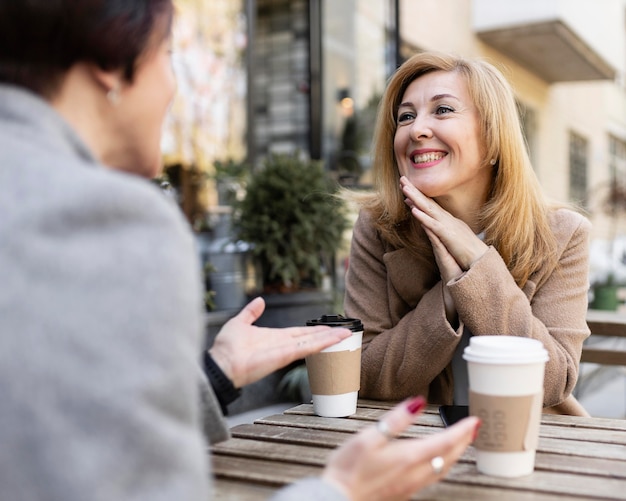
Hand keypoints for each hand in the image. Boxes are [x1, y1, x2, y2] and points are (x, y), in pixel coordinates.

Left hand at [209, 297, 350, 387]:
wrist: (220, 363)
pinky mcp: (286, 355)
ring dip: (331, 338)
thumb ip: (251, 312)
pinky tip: (336, 338)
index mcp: (274, 338)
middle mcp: (283, 345)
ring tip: (347, 333)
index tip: (328, 327)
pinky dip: (323, 342)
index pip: (300, 333)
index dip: (314, 329)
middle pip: (310, 338)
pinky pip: (308, 347)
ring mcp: (286, 350)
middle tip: (345, 330)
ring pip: (313, 342)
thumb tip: (259, 301)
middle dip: (327, 334)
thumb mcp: (240, 323)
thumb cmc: (226, 348)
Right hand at [321, 397, 479, 500]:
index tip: (473, 420)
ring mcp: (410, 485)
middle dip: (463, 442)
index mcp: (408, 457)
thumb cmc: (349, 468)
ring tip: (461, 442)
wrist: (338, 499)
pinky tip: (438, 461)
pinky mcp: (404, 491)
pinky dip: (443, 464)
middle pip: (448, 457)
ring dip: (455, 454)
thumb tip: (417, 402)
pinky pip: (432, 477)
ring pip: (443, 469)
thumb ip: (395, 420)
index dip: (461, 430)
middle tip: (473, 429)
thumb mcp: (368, 436)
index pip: (444, 442)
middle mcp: (414, 473)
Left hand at [400, 176, 487, 276]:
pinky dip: (423, 217)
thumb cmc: (468, 250)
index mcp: (447, 219)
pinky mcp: (448, 235)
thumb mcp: (453, 236)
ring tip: (404, 188)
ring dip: (416, 198)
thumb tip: (434, 225)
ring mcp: (447, 225)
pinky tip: (413, 210)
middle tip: (402, 179)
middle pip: (427, 202)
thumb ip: (443, 229)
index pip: (430, 204)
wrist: (481, 258)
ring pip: (428, 209)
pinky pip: (433, 225)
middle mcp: (447, 219)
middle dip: (414, 190)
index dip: (417, 194)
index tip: (406, 186)